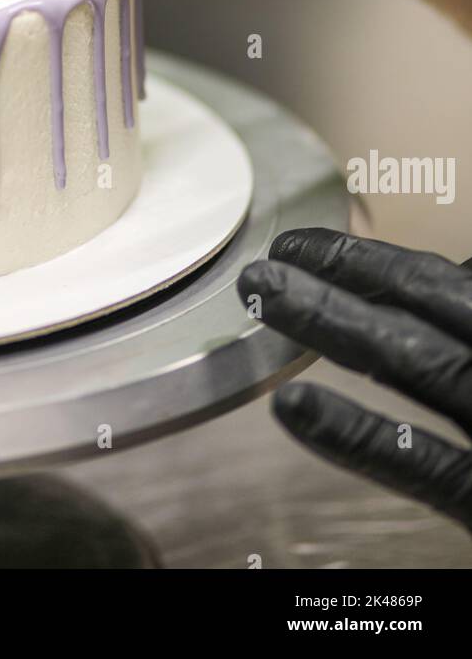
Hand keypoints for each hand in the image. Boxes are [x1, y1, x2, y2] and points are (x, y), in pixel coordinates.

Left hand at [238, 229, 471, 530]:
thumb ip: (470, 315)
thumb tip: (451, 279)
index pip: (444, 282)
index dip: (369, 262)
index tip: (309, 249)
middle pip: (423, 303)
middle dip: (340, 274)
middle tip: (268, 260)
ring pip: (415, 362)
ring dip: (332, 321)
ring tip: (264, 297)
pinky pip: (428, 467)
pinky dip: (358, 434)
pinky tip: (295, 409)